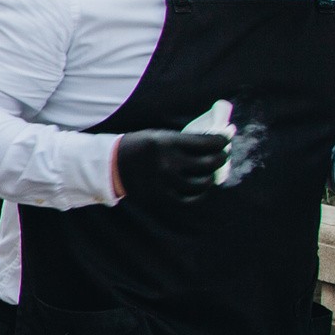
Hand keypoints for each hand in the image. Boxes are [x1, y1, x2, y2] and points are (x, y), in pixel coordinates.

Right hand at [111, 129, 228, 205]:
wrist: (110, 165)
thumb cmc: (140, 146)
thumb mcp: (160, 136)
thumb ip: (185, 141)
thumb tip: (216, 142)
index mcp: (168, 142)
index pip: (208, 143)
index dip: (222, 141)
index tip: (224, 140)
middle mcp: (168, 162)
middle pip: (210, 163)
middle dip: (221, 158)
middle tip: (222, 156)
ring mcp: (165, 182)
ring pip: (201, 183)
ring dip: (211, 178)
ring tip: (210, 174)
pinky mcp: (160, 197)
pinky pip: (189, 199)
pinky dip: (198, 194)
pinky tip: (199, 188)